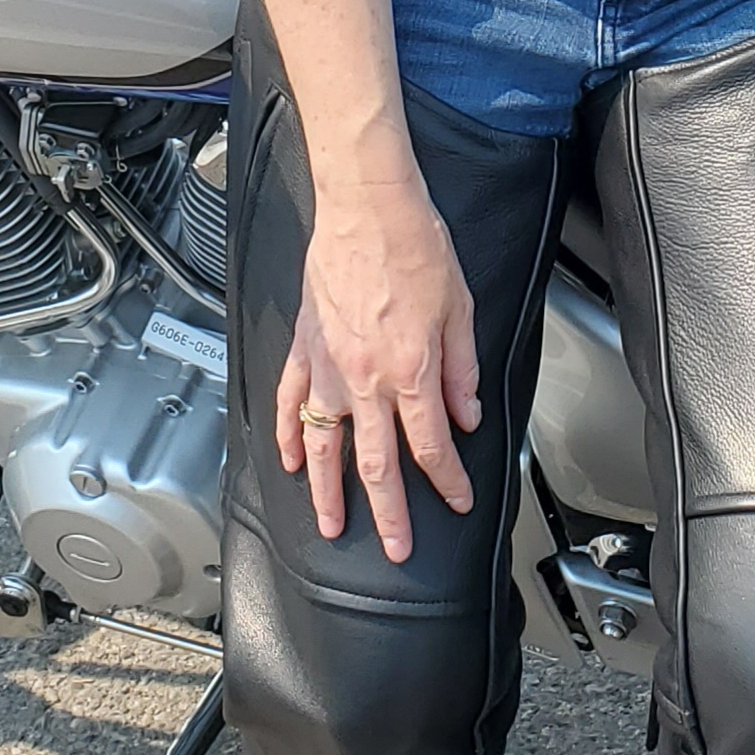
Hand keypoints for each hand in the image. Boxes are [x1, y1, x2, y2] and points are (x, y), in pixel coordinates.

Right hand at [275, 173, 480, 562]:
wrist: (367, 206)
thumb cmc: (415, 245)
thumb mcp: (460, 309)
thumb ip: (462, 369)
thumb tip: (467, 413)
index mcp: (411, 370)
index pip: (432, 446)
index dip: (448, 481)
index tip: (457, 500)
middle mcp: (366, 377)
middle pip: (377, 462)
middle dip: (388, 513)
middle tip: (394, 548)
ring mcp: (328, 365)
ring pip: (324, 443)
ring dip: (327, 490)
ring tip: (329, 525)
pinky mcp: (305, 345)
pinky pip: (291, 400)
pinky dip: (287, 433)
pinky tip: (290, 458)